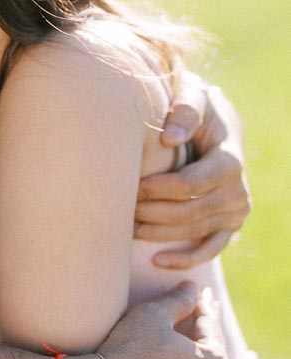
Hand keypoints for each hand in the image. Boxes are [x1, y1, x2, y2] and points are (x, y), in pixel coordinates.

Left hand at [135, 80, 250, 267]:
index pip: (189, 185)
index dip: (157, 189)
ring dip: (158, 234)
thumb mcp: (194, 97)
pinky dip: (186, 259)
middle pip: (187, 212)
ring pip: (193, 232)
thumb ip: (184, 111)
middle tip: (121, 210)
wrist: (218, 127)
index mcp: (229, 160)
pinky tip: (158, 261)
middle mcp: (237, 191)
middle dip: (151, 212)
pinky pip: (211, 250)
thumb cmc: (198, 109)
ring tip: (127, 228)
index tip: (131, 186)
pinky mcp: (229, 226)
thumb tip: (170, 137)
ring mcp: (235, 212)